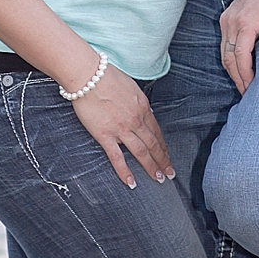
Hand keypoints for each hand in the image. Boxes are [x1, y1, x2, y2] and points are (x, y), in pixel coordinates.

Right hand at [65, 59, 175, 188]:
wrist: (88, 75)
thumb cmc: (106, 76)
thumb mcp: (131, 87)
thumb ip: (138, 102)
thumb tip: (143, 112)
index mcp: (143, 107)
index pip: (156, 131)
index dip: (163, 145)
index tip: (167, 155)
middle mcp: (136, 120)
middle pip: (153, 144)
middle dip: (163, 160)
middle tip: (170, 173)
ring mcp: (121, 129)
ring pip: (141, 152)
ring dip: (151, 167)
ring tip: (158, 179)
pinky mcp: (105, 135)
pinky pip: (117, 157)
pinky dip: (125, 172)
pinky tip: (131, 183)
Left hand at [219, 0, 258, 94]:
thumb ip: (258, 27)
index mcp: (229, 19)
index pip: (227, 51)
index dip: (234, 70)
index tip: (244, 83)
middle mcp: (227, 22)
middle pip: (226, 58)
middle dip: (235, 79)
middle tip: (246, 94)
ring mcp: (234, 24)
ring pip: (232, 60)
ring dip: (240, 79)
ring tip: (250, 93)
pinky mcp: (245, 26)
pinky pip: (242, 55)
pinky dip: (246, 71)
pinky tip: (252, 82)